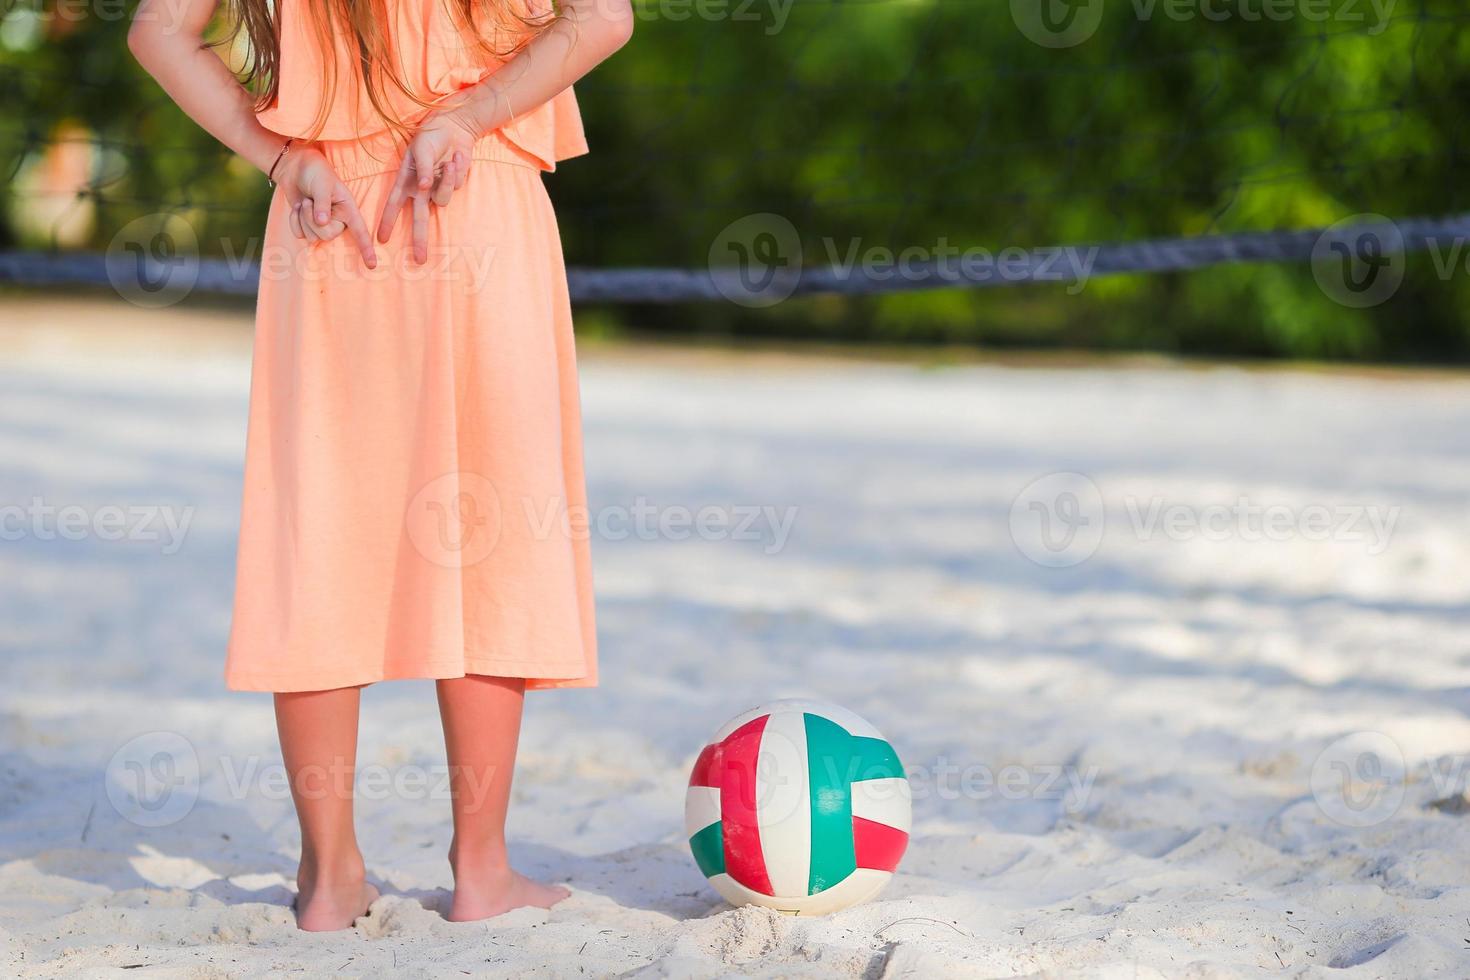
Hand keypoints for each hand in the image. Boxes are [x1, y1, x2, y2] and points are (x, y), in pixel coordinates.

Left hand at [277, 144, 376, 267]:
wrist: (296, 168)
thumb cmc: (315, 172)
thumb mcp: (322, 184)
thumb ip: (323, 204)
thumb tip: (323, 223)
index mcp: (348, 209)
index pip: (360, 231)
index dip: (366, 248)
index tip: (372, 265)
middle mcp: (338, 220)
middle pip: (327, 235)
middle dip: (312, 219)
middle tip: (308, 202)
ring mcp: (323, 225)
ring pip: (313, 237)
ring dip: (302, 218)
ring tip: (305, 202)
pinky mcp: (308, 227)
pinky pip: (300, 235)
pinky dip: (294, 221)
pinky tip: (297, 208)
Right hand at [375, 108, 476, 264]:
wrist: (455, 128)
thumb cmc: (431, 136)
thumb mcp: (422, 148)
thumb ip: (423, 169)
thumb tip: (424, 187)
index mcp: (406, 180)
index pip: (394, 204)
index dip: (388, 221)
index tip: (381, 240)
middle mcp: (420, 189)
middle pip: (419, 219)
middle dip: (420, 240)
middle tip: (420, 260)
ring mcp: (437, 188)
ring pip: (443, 201)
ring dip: (448, 182)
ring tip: (450, 162)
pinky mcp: (453, 186)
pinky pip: (455, 188)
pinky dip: (457, 173)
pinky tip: (457, 159)